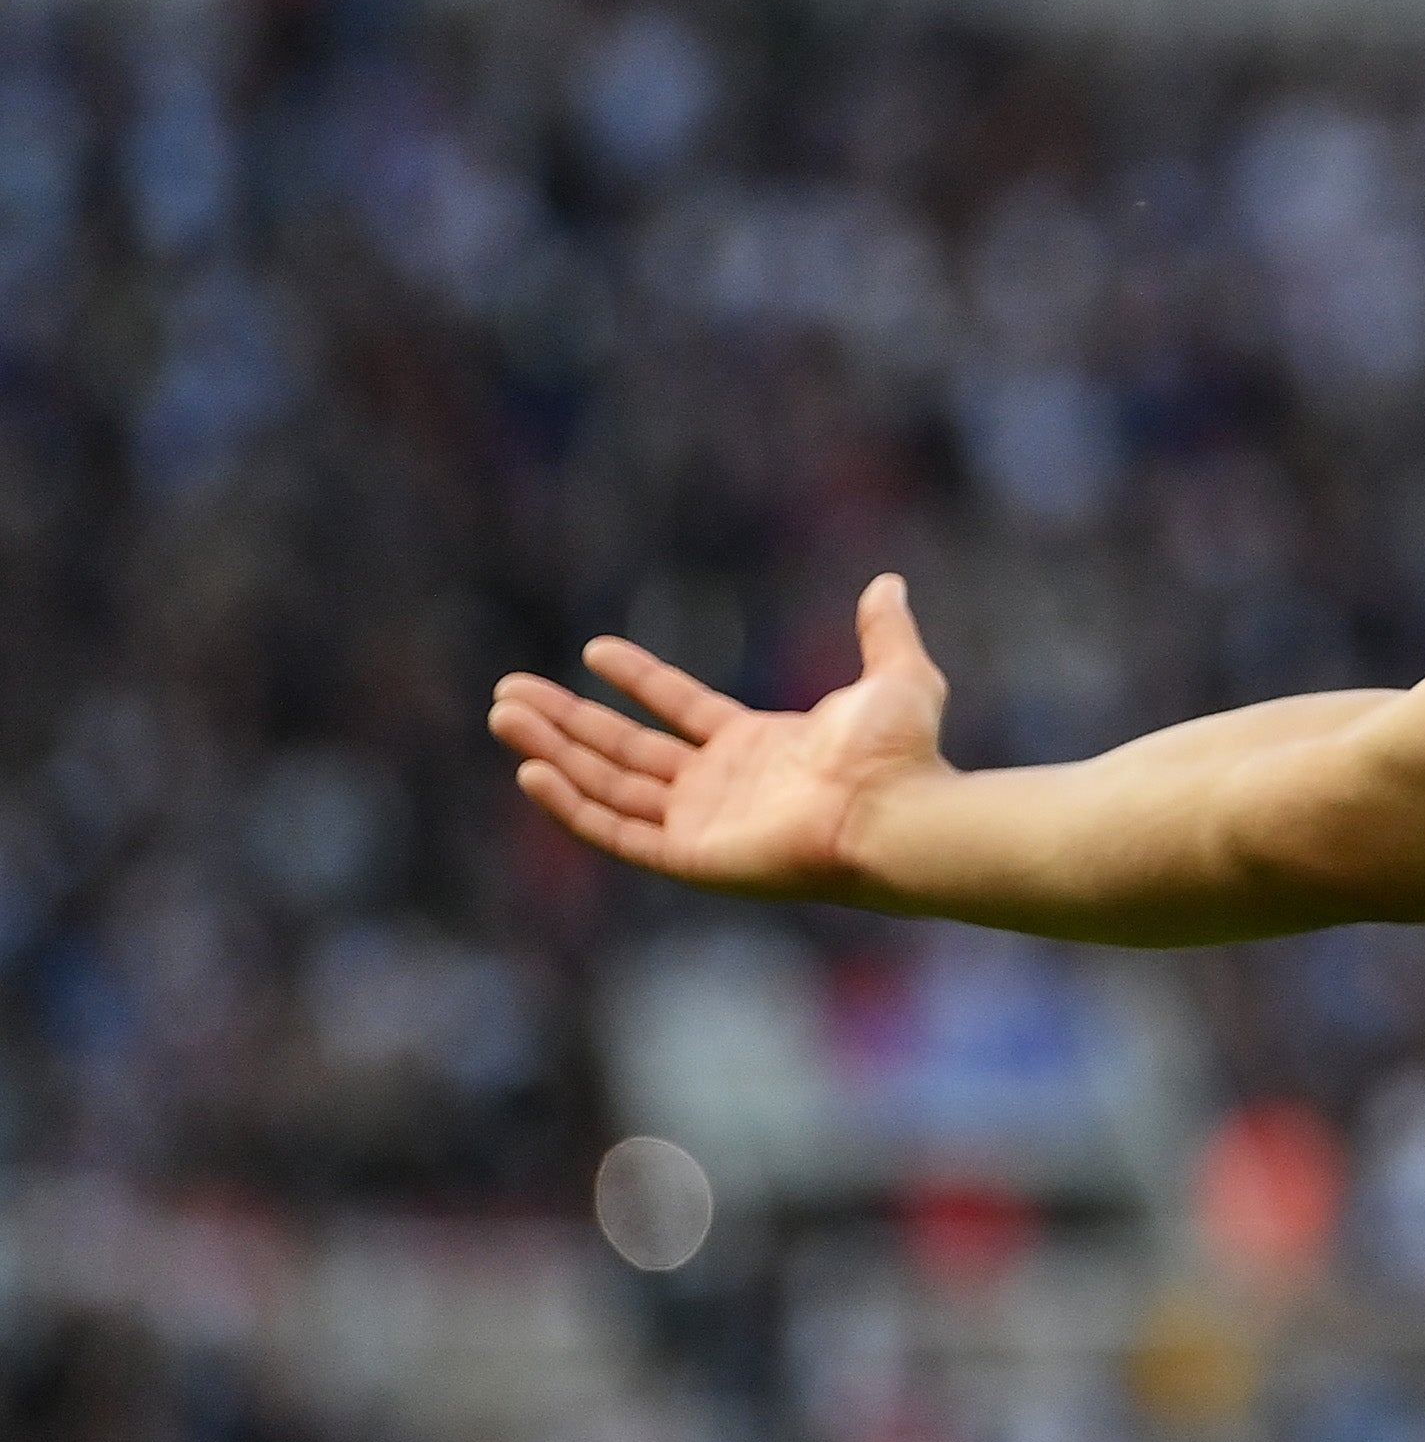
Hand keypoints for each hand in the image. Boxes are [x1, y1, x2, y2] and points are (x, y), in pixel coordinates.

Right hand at [489, 574, 952, 900]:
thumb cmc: (904, 758)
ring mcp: (705, 824)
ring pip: (608, 786)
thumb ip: (884, 634)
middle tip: (510, 691)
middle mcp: (724, 788)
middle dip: (567, 720)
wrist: (901, 814)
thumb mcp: (898, 678)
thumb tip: (889, 583)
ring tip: (503, 714)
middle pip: (626, 750)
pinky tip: (532, 770)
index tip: (594, 649)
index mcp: (759, 747)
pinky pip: (618, 832)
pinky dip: (573, 805)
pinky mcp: (692, 858)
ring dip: (554, 751)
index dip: (639, 680)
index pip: (680, 709)